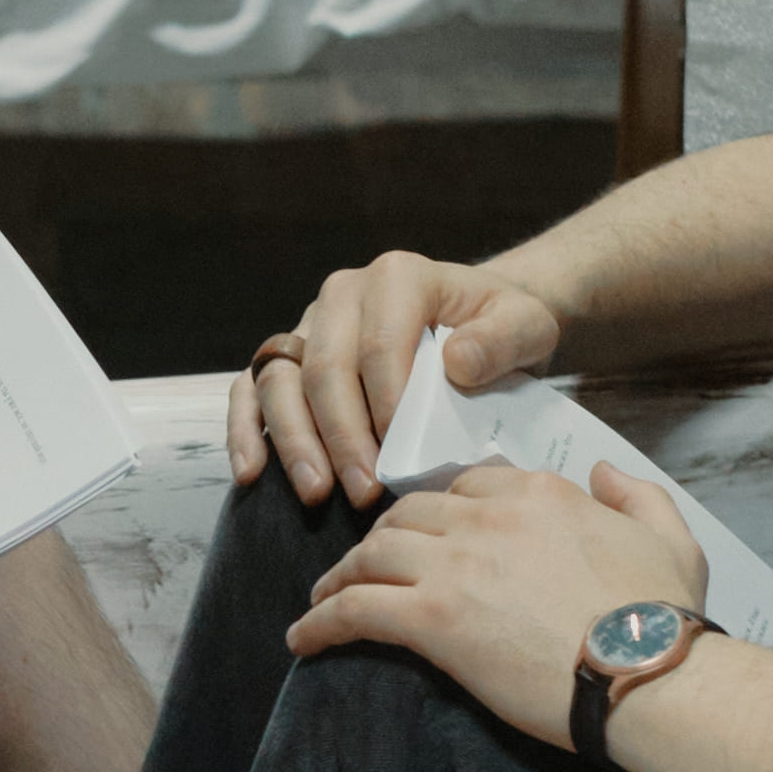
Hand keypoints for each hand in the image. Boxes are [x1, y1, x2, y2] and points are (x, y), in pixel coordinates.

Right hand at [232, 251, 567, 507]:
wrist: (480, 328)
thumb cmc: (500, 330)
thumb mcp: (526, 325)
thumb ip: (502, 338)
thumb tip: (456, 361)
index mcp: (396, 277)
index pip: (379, 345)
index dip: (385, 407)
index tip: (403, 460)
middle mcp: (343, 294)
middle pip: (325, 369)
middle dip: (342, 437)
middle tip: (366, 494)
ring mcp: (310, 326)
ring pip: (280, 382)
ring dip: (294, 442)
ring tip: (317, 494)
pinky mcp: (289, 359)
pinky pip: (251, 391)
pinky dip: (246, 431)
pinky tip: (251, 474)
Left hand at [282, 462, 705, 745]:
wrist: (646, 676)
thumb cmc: (664, 620)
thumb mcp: (670, 538)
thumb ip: (635, 494)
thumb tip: (604, 471)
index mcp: (540, 494)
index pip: (466, 486)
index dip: (439, 512)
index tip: (425, 539)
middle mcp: (489, 518)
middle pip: (408, 513)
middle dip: (381, 539)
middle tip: (365, 569)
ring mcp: (456, 566)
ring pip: (371, 552)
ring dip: (341, 575)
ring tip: (323, 599)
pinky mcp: (433, 620)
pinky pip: (355, 609)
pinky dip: (320, 622)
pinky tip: (304, 638)